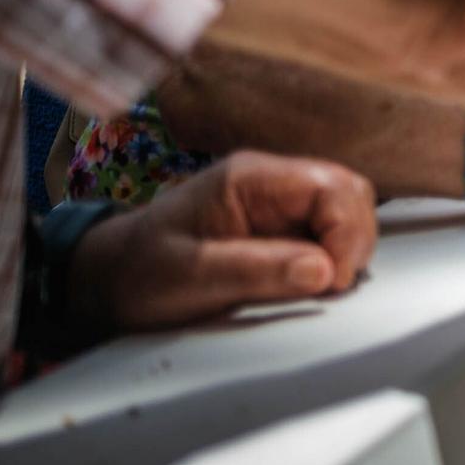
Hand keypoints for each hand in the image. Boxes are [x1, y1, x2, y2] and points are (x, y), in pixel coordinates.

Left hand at [67, 151, 377, 330]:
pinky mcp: (285, 228)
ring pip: (348, 212)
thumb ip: (257, 269)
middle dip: (355, 239)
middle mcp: (274, 182)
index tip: (332, 281)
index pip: (330, 187)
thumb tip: (325, 270)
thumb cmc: (141, 272)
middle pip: (349, 193)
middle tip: (334, 285)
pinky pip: (330, 234)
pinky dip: (335, 259)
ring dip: (348, 250)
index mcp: (250, 178)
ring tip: (324, 287)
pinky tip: (314, 283)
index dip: (346, 233)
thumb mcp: (192, 275)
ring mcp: (281, 203)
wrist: (109, 277)